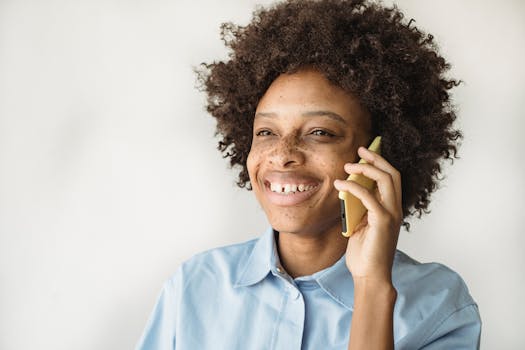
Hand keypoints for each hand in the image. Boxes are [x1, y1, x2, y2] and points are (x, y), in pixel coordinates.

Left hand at [334, 146, 402, 282]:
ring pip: (385, 180)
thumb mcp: (361, 224)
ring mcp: (391, 215)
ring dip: (366, 168)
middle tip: (360, 150)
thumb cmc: (365, 253)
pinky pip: (368, 197)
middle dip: (376, 158)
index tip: (366, 152)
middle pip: (392, 173)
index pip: (392, 178)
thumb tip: (348, 188)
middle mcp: (395, 209)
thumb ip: (360, 207)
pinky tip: (340, 184)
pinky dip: (353, 187)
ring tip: (348, 165)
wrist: (370, 276)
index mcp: (391, 209)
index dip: (381, 162)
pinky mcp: (382, 222)